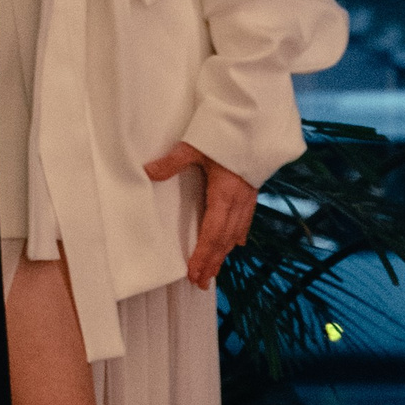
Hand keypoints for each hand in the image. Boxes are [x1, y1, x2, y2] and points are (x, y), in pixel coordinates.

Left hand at [143, 141, 257, 287]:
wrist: (256, 122)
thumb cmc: (226, 133)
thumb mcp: (195, 146)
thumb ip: (173, 161)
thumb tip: (149, 172)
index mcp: (224, 194)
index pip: (212, 233)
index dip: (203, 256)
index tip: (194, 273)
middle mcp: (238, 201)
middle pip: (224, 240)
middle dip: (213, 262)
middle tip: (202, 283)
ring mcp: (247, 197)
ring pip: (235, 233)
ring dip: (224, 253)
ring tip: (214, 270)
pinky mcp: (252, 191)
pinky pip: (245, 220)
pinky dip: (238, 235)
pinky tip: (236, 244)